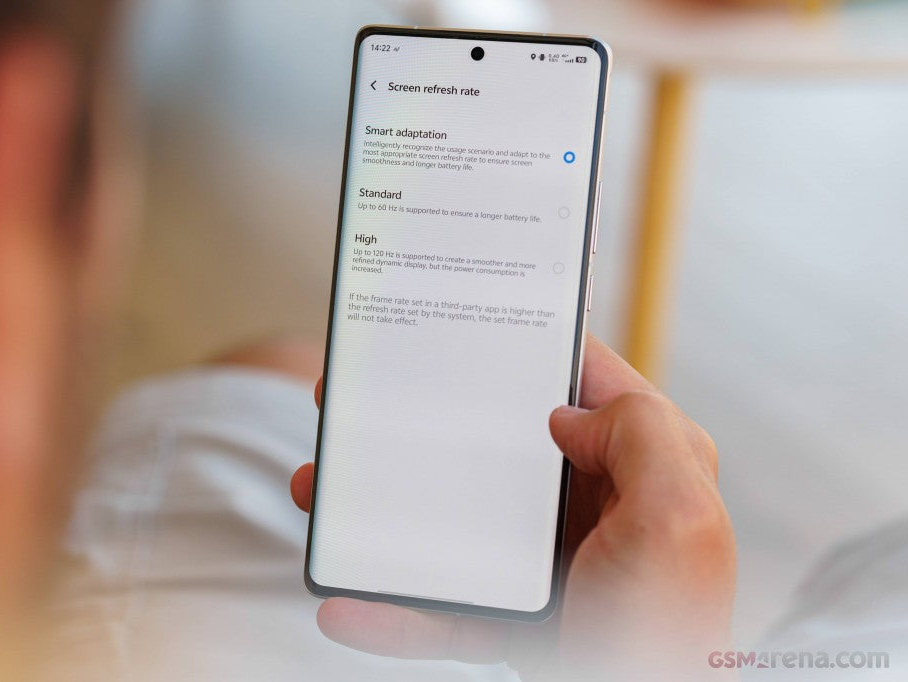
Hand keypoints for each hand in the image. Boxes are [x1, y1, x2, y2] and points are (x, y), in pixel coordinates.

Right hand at [290, 336, 735, 679]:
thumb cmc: (672, 640)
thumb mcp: (677, 521)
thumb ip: (639, 437)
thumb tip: (562, 414)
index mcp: (643, 469)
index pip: (582, 381)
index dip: (523, 346)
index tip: (459, 328)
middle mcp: (597, 509)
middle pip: (498, 447)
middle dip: (427, 428)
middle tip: (365, 408)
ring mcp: (551, 565)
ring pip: (455, 521)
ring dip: (385, 514)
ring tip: (326, 494)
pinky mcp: (517, 620)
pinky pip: (442, 606)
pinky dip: (391, 608)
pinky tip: (346, 603)